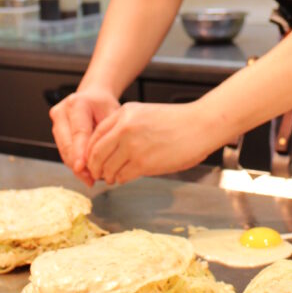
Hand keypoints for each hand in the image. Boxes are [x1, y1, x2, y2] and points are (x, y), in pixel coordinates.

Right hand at [49, 86, 119, 186]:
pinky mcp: (55, 129)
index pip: (79, 132)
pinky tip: (84, 172)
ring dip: (75, 166)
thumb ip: (105, 135)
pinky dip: (73, 162)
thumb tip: (102, 160)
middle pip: (67, 143)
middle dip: (78, 164)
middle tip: (91, 178)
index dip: (80, 152)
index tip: (82, 167)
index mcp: (78, 103)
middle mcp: (62, 111)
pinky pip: (63, 150)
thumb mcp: (112, 114)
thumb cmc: (104, 105)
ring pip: (63, 150)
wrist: (93, 97)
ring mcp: (56, 120)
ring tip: (90, 178)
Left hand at [85, 100, 218, 185]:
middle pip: (96, 153)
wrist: (201, 125)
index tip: (92, 160)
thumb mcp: (145, 113)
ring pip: (107, 167)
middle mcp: (124, 128)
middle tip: (96, 174)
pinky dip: (120, 179)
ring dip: (107, 175)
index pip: (95, 135)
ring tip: (112, 177)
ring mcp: (133, 146)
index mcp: (124, 113)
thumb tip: (109, 147)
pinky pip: (122, 176)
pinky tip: (125, 177)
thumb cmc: (177, 121)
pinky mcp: (143, 162)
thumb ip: (125, 126)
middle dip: (94, 167)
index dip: (90, 151)